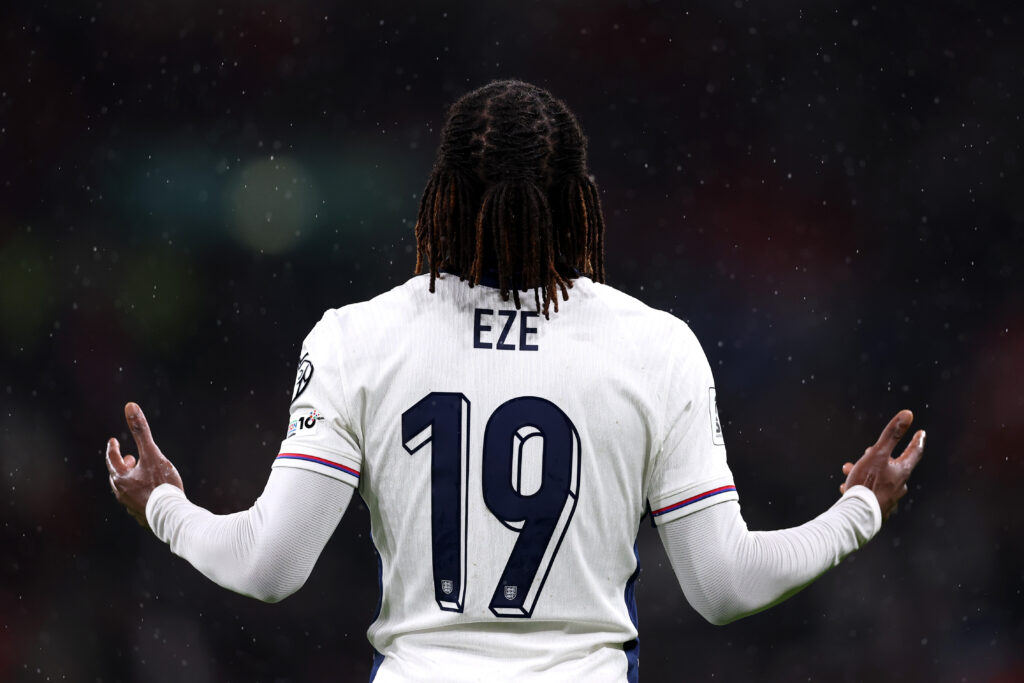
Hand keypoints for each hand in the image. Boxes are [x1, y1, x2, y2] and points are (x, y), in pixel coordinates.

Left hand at [106, 402, 183, 527]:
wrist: (171, 514)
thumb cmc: (161, 483)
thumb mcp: (152, 453)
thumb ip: (140, 430)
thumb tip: (130, 406)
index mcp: (121, 478)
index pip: (112, 460)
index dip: (113, 449)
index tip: (113, 441)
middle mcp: (122, 494)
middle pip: (117, 477)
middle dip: (121, 465)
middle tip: (128, 458)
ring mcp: (131, 507)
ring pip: (126, 490)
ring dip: (130, 480)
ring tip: (140, 475)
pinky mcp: (142, 516)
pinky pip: (136, 502)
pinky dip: (139, 493)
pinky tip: (149, 494)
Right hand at [839, 409, 924, 520]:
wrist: (857, 514)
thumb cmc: (866, 482)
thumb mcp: (877, 453)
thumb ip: (892, 434)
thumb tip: (908, 414)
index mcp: (902, 472)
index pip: (914, 452)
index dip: (917, 441)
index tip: (921, 433)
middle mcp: (899, 486)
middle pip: (894, 466)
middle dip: (880, 457)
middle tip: (868, 451)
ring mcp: (890, 499)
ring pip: (880, 480)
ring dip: (867, 472)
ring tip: (849, 470)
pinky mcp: (879, 509)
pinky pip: (872, 494)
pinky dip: (862, 487)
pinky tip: (848, 488)